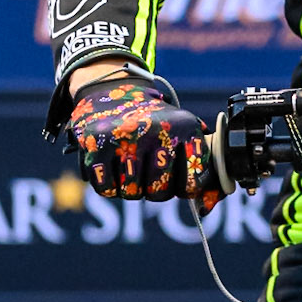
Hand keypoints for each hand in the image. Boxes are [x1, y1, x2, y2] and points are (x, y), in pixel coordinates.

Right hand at [67, 73, 220, 208]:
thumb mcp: (186, 137)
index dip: (184, 188)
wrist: (113, 92)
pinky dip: (107, 185)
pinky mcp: (96, 142)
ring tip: (130, 165)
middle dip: (155, 189)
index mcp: (185, 128)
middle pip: (160, 193)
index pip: (192, 183)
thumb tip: (205, 209)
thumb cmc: (157, 125)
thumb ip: (203, 172)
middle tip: (150, 170)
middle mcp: (157, 130)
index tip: (178, 178)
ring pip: (132, 192)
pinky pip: (106, 189)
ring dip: (130, 187)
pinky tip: (112, 165)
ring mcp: (126, 136)